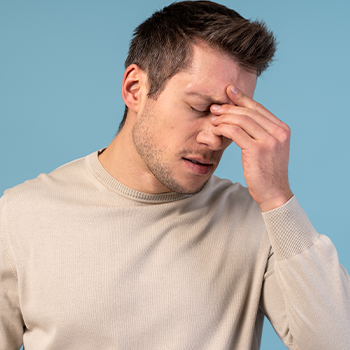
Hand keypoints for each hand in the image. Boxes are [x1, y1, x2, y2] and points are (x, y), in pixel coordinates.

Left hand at [210, 85, 292, 211]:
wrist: (274, 193)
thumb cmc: (267, 172)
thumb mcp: (270, 149)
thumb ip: (262, 133)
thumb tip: (244, 118)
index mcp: (282, 129)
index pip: (259, 108)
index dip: (242, 98)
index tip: (229, 91)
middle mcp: (278, 132)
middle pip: (249, 111)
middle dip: (229, 107)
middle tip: (215, 107)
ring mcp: (269, 141)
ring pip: (241, 120)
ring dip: (224, 117)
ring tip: (213, 119)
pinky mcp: (257, 150)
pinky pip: (235, 132)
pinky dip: (223, 128)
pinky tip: (216, 130)